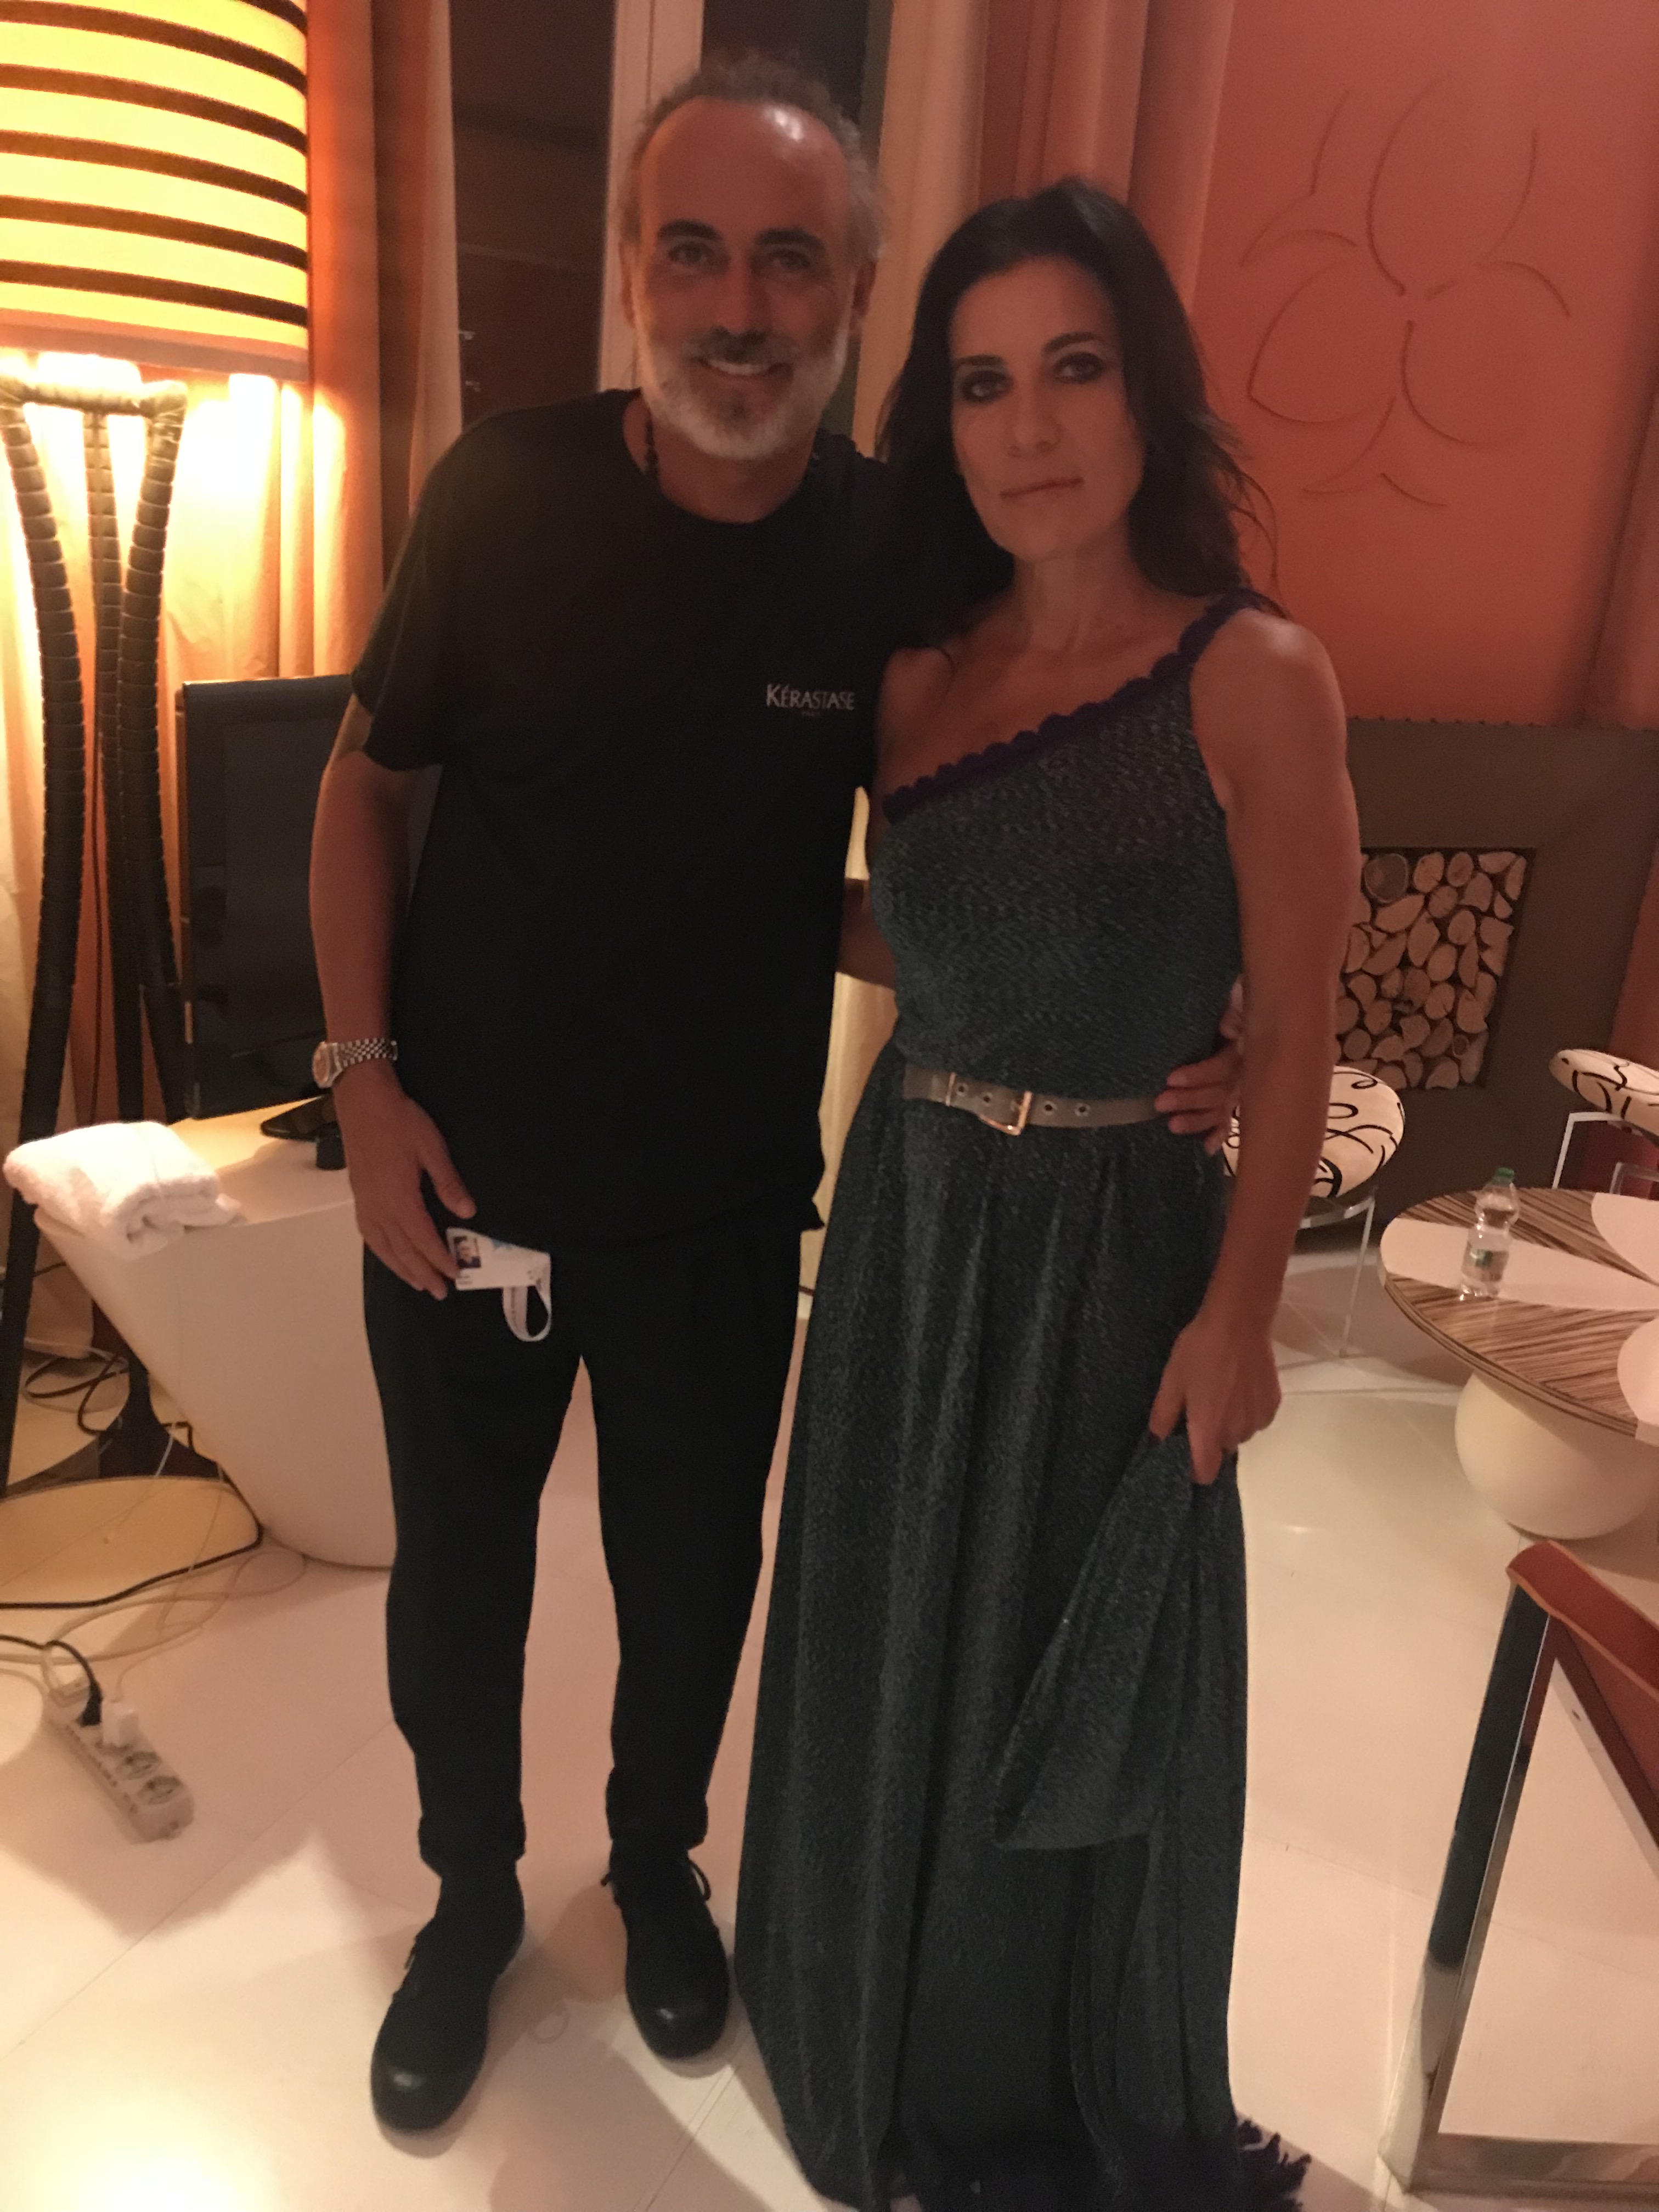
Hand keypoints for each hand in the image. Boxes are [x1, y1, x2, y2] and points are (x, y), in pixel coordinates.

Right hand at [332, 1062, 474, 1296]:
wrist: (362, 1101)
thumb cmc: (400, 1121)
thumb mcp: (432, 1148)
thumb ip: (448, 1182)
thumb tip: (467, 1212)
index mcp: (400, 1197)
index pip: (422, 1238)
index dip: (439, 1259)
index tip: (455, 1274)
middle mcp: (379, 1207)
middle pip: (402, 1249)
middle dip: (422, 1272)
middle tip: (439, 1291)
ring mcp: (365, 1202)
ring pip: (383, 1245)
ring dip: (401, 1267)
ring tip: (417, 1283)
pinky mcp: (358, 1195)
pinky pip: (367, 1233)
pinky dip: (380, 1250)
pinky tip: (388, 1255)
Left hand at [1148, 1299, 1279, 1483]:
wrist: (1239, 1322)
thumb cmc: (1200, 1351)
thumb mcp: (1171, 1381)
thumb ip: (1163, 1416)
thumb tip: (1157, 1441)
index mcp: (1209, 1430)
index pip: (1205, 1473)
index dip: (1194, 1469)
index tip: (1186, 1452)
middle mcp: (1236, 1432)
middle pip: (1220, 1450)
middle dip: (1210, 1436)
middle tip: (1200, 1406)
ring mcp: (1257, 1419)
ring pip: (1238, 1434)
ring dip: (1229, 1422)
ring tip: (1221, 1390)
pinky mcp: (1272, 1405)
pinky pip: (1255, 1419)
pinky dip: (1246, 1409)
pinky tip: (1239, 1385)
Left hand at [1156, 980, 1243, 1151]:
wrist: (1245, 998)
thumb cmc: (1233, 994)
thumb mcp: (1236, 993)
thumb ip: (1235, 1008)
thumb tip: (1228, 1028)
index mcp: (1245, 1045)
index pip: (1222, 1067)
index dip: (1198, 1075)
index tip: (1171, 1078)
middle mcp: (1245, 1070)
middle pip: (1220, 1092)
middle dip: (1190, 1100)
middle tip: (1160, 1103)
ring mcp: (1239, 1085)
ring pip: (1220, 1108)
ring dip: (1197, 1119)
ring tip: (1171, 1126)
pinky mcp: (1231, 1094)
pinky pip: (1227, 1118)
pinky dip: (1216, 1133)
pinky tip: (1204, 1148)